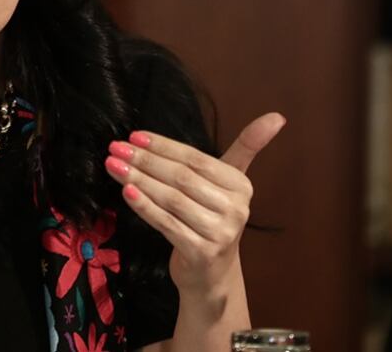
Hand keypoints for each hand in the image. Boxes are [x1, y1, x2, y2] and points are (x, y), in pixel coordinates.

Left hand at [104, 113, 284, 293]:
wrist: (211, 274)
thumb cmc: (211, 218)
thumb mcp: (227, 183)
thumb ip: (246, 148)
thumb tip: (277, 116)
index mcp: (241, 186)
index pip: (196, 159)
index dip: (163, 146)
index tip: (134, 136)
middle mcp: (235, 208)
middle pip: (181, 177)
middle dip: (144, 161)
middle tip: (115, 148)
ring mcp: (220, 232)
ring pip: (171, 198)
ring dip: (138, 180)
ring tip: (113, 166)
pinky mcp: (201, 252)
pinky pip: (166, 223)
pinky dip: (144, 206)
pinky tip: (125, 192)